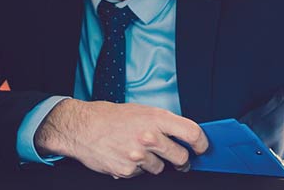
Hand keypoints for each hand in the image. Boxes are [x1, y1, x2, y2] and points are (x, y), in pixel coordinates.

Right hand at [35, 99, 208, 177]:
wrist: (82, 128)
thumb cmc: (111, 117)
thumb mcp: (141, 110)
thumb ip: (163, 122)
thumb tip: (183, 135)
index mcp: (156, 118)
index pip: (192, 133)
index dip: (201, 143)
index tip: (201, 148)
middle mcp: (150, 137)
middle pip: (181, 157)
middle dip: (182, 160)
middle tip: (179, 160)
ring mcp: (139, 156)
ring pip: (161, 168)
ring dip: (155, 163)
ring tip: (138, 151)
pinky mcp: (127, 170)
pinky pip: (141, 174)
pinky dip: (136, 168)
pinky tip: (126, 156)